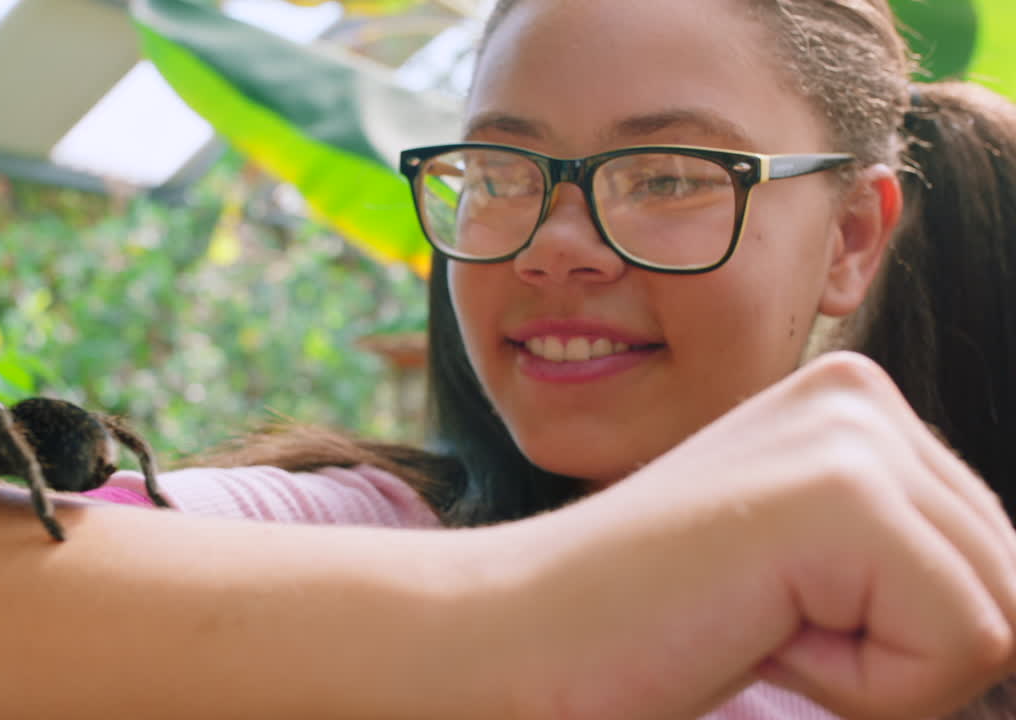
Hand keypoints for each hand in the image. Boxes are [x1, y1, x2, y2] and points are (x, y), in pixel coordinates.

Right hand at [482, 352, 1015, 718]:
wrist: (520, 630)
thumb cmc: (647, 621)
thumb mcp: (807, 572)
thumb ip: (908, 567)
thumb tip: (1014, 616)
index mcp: (854, 405)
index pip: (993, 559)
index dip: (899, 632)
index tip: (772, 608)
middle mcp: (863, 395)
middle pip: (1009, 584)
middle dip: (901, 651)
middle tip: (758, 622)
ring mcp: (852, 434)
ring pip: (999, 621)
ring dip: (881, 672)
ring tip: (753, 621)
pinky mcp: (842, 495)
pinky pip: (962, 644)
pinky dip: (865, 687)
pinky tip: (753, 629)